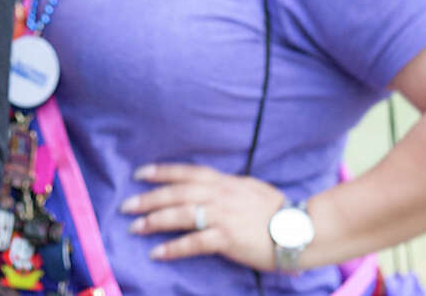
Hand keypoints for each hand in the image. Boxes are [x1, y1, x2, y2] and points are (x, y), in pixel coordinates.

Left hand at [120, 163, 285, 270]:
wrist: (299, 229)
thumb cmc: (276, 210)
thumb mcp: (249, 187)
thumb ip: (226, 186)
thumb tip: (210, 185)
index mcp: (224, 182)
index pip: (186, 172)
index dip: (161, 172)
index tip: (139, 174)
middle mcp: (219, 195)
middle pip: (176, 193)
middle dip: (148, 198)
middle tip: (125, 206)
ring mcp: (222, 216)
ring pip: (180, 214)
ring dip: (154, 221)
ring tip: (134, 227)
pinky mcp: (227, 238)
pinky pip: (194, 242)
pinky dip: (173, 248)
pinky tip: (157, 253)